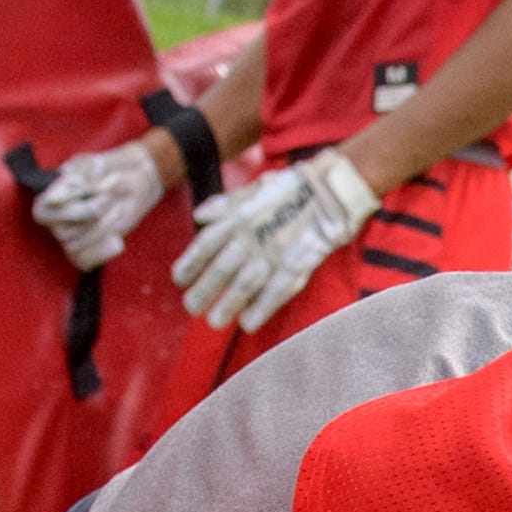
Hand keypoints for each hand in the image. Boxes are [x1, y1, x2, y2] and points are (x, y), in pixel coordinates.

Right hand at [30, 142, 169, 271]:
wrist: (137, 179)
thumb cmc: (110, 168)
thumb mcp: (91, 166)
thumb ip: (71, 180)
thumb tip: (52, 199)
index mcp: (48, 197)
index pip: (42, 214)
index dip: (69, 208)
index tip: (90, 189)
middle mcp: (55, 220)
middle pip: (63, 233)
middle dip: (93, 212)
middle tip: (109, 195)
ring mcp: (71, 236)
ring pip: (76, 246)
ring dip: (103, 228)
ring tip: (117, 209)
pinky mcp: (87, 250)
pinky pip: (84, 261)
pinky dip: (103, 251)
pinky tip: (117, 239)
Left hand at [172, 149, 378, 333]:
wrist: (331, 190)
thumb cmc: (291, 188)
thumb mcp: (254, 188)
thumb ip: (225, 204)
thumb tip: (199, 216)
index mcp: (239, 217)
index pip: (206, 244)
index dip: (190, 264)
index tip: (179, 280)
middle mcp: (252, 236)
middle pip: (221, 269)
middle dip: (204, 291)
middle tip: (192, 308)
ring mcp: (275, 252)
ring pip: (245, 284)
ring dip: (228, 304)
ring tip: (214, 322)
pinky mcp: (298, 264)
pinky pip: (276, 291)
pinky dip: (261, 308)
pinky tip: (247, 323)